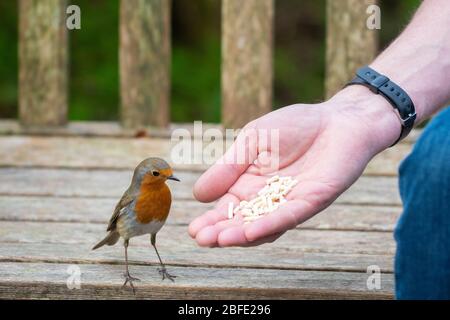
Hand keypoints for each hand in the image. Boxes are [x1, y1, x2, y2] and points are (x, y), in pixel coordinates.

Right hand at [188, 86, 400, 246]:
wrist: (337, 119)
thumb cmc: (294, 126)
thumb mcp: (251, 140)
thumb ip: (228, 166)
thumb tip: (199, 195)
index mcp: (250, 184)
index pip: (227, 207)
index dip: (210, 220)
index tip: (192, 230)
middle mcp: (268, 199)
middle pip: (241, 221)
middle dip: (221, 232)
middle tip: (201, 239)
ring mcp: (290, 203)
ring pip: (263, 225)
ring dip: (241, 235)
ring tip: (219, 239)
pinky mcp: (312, 201)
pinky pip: (289, 216)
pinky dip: (270, 225)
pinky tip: (251, 232)